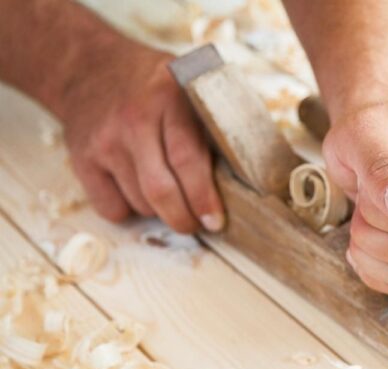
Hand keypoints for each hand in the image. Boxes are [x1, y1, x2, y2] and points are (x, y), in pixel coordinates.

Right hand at [58, 46, 222, 232]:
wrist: (92, 66)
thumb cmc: (155, 86)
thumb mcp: (189, 86)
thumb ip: (214, 122)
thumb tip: (246, 178)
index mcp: (170, 99)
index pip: (188, 159)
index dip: (204, 198)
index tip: (216, 220)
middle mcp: (133, 120)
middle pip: (161, 190)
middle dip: (183, 218)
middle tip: (196, 224)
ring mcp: (104, 141)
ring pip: (140, 203)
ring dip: (159, 211)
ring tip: (169, 192)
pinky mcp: (82, 160)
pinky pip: (112, 209)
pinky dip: (130, 210)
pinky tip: (137, 188)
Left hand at [323, 101, 387, 296]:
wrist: (382, 139)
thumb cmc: (373, 130)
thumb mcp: (362, 132)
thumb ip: (381, 163)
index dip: (377, 214)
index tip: (367, 186)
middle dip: (370, 236)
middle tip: (361, 207)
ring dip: (372, 257)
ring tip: (363, 226)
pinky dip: (381, 274)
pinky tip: (370, 249)